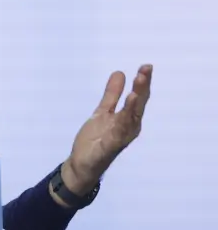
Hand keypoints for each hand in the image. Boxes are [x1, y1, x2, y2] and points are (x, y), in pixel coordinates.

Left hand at [60, 64, 152, 195]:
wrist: (83, 164)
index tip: (146, 66)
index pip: (138, 98)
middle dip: (141, 90)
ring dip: (132, 107)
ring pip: (128, 121)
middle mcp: (129, 128)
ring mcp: (119, 139)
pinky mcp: (107, 149)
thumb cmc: (97, 138)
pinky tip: (118, 118)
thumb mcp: (102, 112)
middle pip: (137, 107)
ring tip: (134, 93)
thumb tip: (120, 72)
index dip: (143, 83)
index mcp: (128, 119)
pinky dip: (117, 129)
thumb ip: (112, 94)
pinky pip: (114, 138)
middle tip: (144, 72)